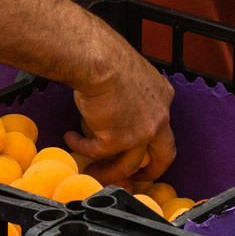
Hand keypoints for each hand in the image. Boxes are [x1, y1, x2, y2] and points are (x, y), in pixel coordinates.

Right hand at [64, 48, 175, 187]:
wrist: (97, 57)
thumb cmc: (107, 56)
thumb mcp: (131, 75)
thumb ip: (131, 96)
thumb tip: (113, 111)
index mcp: (162, 96)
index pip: (163, 126)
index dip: (150, 139)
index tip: (137, 145)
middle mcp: (159, 117)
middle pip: (164, 155)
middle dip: (151, 171)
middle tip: (136, 179)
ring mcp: (141, 132)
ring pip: (128, 165)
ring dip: (108, 171)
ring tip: (91, 171)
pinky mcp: (118, 140)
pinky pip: (97, 152)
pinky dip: (82, 148)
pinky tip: (70, 138)